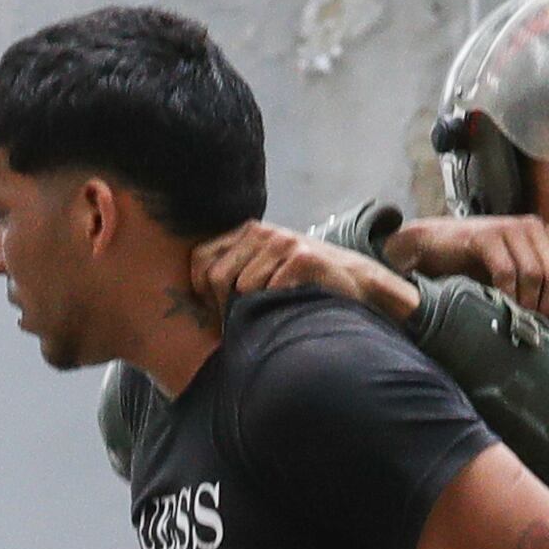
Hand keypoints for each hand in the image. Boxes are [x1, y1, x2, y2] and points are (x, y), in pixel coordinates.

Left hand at [187, 222, 414, 325]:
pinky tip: (296, 304)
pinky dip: (280, 306)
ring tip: (279, 309)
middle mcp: (261, 231)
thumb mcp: (264, 273)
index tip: (222, 311)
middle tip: (251, 317)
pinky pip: (270, 292)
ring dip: (257, 309)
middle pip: (217, 277)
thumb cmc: (303, 286)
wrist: (356, 285)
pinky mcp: (302, 256)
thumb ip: (233, 273)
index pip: (200, 260)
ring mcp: (282, 241)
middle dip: (227, 307)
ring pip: (243, 287)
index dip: (205, 292)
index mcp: (246, 233)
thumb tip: (192, 296)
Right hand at [380, 215, 548, 328]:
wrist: (426, 250)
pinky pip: (509, 272)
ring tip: (517, 317)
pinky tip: (501, 304)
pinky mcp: (485, 238)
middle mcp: (529, 228)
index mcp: (542, 236)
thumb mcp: (520, 281)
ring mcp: (508, 230)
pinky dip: (508, 294)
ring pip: (536, 274)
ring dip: (529, 303)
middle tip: (539, 324)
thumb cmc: (472, 265)